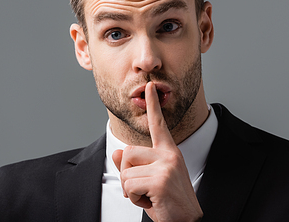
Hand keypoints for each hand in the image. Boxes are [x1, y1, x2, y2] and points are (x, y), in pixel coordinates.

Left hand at [112, 82, 202, 221]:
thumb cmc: (167, 201)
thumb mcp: (148, 180)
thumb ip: (133, 164)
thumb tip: (118, 153)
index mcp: (169, 152)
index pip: (159, 125)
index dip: (153, 105)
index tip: (148, 86)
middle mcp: (169, 155)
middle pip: (127, 152)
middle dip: (127, 174)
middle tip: (145, 189)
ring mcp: (166, 166)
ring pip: (125, 170)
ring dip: (131, 188)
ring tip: (149, 196)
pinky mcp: (160, 180)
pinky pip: (129, 184)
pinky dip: (134, 198)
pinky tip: (151, 202)